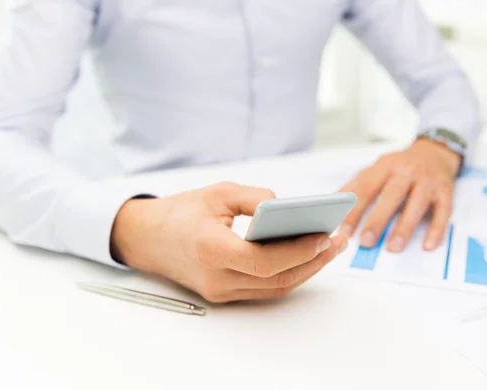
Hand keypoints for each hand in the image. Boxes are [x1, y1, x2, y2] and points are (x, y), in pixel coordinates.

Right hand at [111, 182, 347, 302]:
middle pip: (276, 280)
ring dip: (306, 270)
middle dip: (313, 262)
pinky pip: (264, 289)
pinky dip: (288, 274)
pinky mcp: (223, 295)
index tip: (324, 236)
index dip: (298, 251)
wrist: (147, 238)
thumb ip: (256, 198)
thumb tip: (289, 209)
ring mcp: (219, 291)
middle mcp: (216, 278)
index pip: (264, 261)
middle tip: (338, 241)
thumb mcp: (218, 192)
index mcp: (210, 249)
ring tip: (330, 248)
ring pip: (274, 288)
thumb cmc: (181, 212)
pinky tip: (306, 256)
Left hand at [340, 139, 460, 252]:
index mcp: (385, 166)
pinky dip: (436, 229)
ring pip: (416, 204)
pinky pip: (443, 211)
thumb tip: (332, 202)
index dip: (354, 210)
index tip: (344, 230)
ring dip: (405, 227)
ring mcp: (428, 181)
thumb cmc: (401, 166)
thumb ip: (356, 184)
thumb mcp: (377, 168)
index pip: (366, 188)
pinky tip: (428, 245)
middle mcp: (407, 171)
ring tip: (393, 247)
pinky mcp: (446, 191)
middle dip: (377, 219)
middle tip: (366, 241)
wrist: (436, 152)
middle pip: (391, 195)